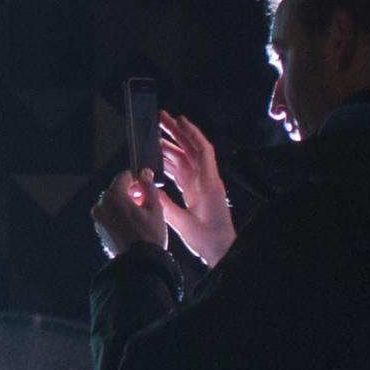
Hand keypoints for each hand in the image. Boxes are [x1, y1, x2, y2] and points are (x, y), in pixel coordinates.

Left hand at [91, 172, 171, 260]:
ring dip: (124, 204)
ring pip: (112, 204)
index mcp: (113, 196)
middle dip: (130, 192)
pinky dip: (119, 216)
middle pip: (116, 190)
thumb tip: (145, 173)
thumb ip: (148, 187)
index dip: (137, 179)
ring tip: (141, 215)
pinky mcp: (100, 230)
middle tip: (146, 201)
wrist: (140, 263)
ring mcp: (98, 219)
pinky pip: (109, 216)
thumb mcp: (154, 208)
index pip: (123, 177)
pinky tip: (133, 225)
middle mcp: (101, 205)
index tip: (146, 186)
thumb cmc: (149, 235)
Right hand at [153, 111, 235, 265]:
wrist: (223, 252)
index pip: (202, 150)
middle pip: (191, 150)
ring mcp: (201, 185)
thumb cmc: (208, 239)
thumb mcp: (184, 224)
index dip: (191, 133)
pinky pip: (182, 171)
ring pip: (185, 159)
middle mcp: (206, 180)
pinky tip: (158, 158)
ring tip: (154, 135)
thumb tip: (146, 187)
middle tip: (160, 118)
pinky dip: (170, 162)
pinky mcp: (196, 192)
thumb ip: (164, 205)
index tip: (178, 119)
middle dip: (177, 133)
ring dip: (171, 146)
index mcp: (208, 183)